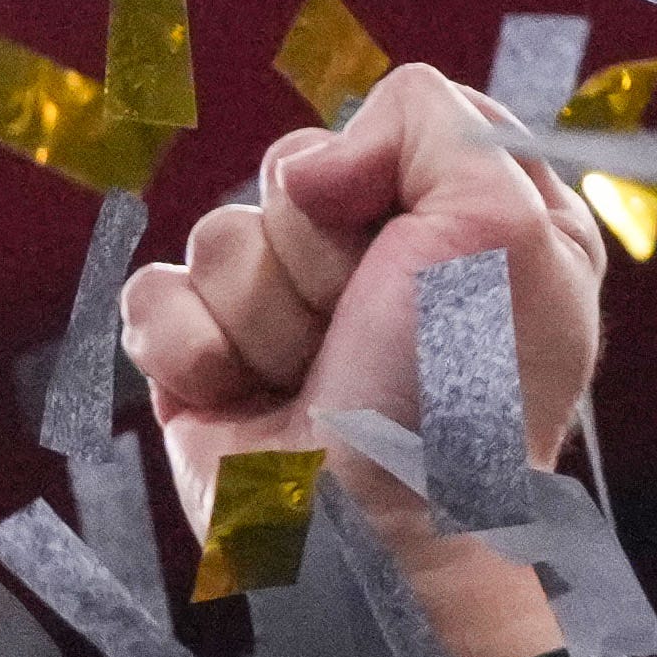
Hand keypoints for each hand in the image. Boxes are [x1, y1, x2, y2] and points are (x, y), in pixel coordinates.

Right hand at [120, 61, 599, 656]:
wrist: (365, 539)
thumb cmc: (454, 400)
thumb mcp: (504, 227)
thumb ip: (432, 121)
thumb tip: (310, 168)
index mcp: (473, 222)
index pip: (396, 117)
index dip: (384, 169)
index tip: (408, 240)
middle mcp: (379, 260)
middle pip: (289, 170)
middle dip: (315, 252)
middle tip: (359, 328)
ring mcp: (282, 310)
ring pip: (217, 234)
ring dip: (260, 316)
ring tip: (306, 381)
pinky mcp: (200, 356)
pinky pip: (152, 293)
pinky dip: (188, 350)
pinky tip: (237, 398)